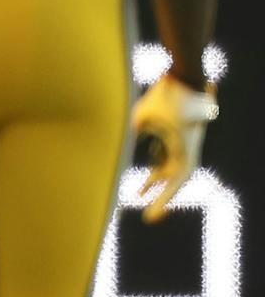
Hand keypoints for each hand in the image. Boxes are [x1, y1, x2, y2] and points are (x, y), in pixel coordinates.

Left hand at [131, 73, 218, 221]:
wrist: (184, 76)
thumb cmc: (164, 96)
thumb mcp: (140, 115)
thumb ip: (127, 132)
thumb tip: (109, 145)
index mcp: (183, 149)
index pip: (174, 182)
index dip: (162, 202)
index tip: (151, 218)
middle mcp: (187, 151)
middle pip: (173, 182)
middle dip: (160, 200)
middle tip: (149, 220)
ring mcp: (182, 146)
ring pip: (168, 173)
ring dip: (154, 186)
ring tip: (138, 198)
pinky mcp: (176, 140)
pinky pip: (165, 162)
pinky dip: (154, 175)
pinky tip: (141, 188)